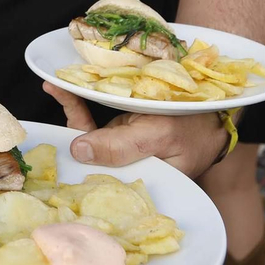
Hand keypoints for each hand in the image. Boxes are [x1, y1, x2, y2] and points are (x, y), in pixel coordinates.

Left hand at [43, 82, 227, 178]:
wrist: (215, 111)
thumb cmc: (194, 125)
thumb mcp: (158, 134)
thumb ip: (120, 147)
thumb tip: (77, 151)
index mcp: (134, 180)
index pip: (96, 177)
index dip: (71, 162)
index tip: (52, 139)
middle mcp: (124, 167)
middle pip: (86, 154)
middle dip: (63, 132)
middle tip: (49, 93)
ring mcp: (121, 148)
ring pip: (86, 134)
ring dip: (70, 108)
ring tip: (55, 84)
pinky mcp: (121, 131)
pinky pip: (93, 119)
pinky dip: (80, 102)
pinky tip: (64, 86)